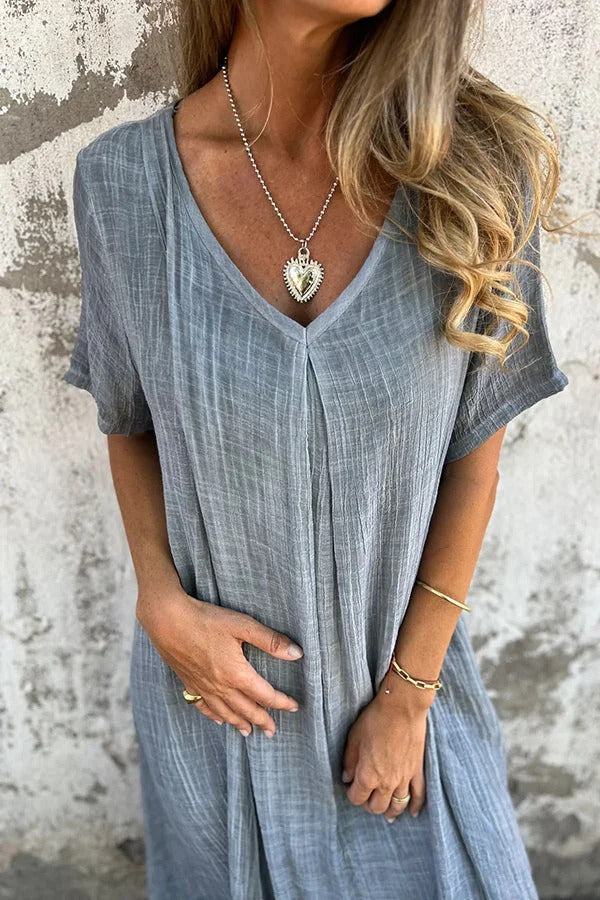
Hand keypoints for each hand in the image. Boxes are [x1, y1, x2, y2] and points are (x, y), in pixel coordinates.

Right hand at [136, 586, 302, 737]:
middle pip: (246, 709)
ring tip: (249, 732)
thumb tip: (297, 654)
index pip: (265, 694)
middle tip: (273, 731)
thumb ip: (270, 640)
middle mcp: (220, 686)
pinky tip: (219, 719)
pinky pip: (203, 706)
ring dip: (239, 723)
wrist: (167, 620)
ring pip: (225, 712)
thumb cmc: (206, 619)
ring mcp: (202, 686)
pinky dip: (214, 715)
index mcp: (236, 674)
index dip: (281, 702)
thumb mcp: (242, 625)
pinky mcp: (188, 681)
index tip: (294, 706)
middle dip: (262, 720)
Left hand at [341, 679, 432, 821]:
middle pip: (377, 806)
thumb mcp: (354, 738)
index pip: (357, 798)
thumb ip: (349, 761)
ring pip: (398, 805)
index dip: (352, 794)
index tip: (351, 786)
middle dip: (369, 804)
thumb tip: (346, 777)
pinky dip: (417, 806)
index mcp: (368, 776)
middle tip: (367, 795)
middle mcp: (387, 783)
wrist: (402, 707)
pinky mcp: (417, 770)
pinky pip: (419, 795)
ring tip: (387, 813)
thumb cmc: (375, 719)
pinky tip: (414, 813)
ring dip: (391, 810)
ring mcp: (405, 778)